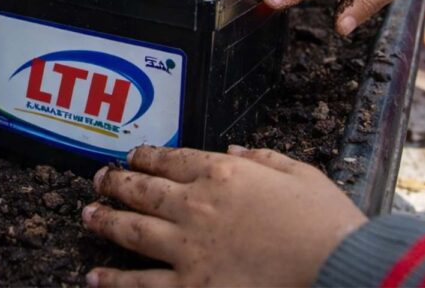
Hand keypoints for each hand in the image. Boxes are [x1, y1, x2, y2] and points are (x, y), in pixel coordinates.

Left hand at [82, 145, 366, 287]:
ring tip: (86, 215)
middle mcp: (196, 206)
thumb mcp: (299, 173)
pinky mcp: (191, 287)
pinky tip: (93, 277)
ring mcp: (189, 249)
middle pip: (142, 190)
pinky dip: (114, 281)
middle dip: (115, 182)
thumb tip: (235, 149)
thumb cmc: (325, 222)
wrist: (338, 268)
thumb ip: (262, 158)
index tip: (131, 155)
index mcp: (221, 174)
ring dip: (104, 221)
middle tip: (99, 179)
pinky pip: (142, 283)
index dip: (144, 156)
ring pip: (131, 231)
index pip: (169, 159)